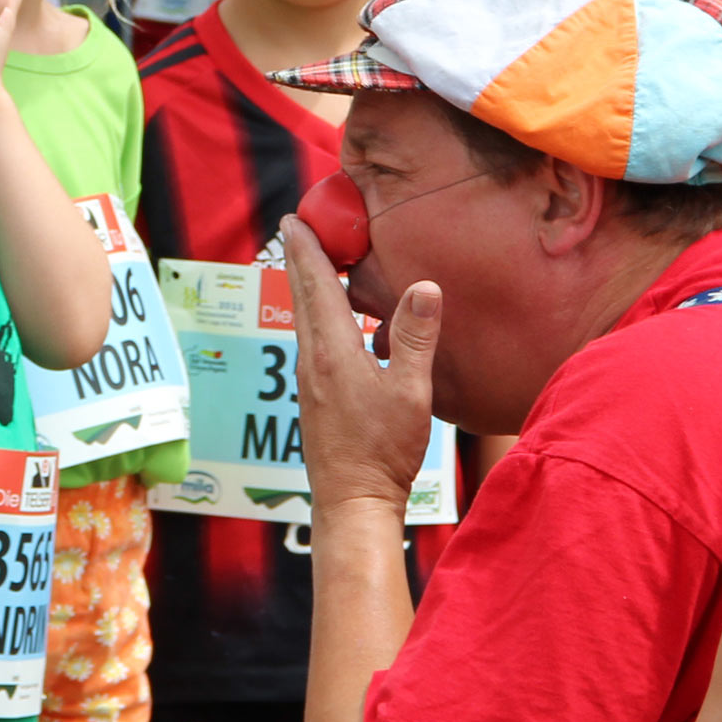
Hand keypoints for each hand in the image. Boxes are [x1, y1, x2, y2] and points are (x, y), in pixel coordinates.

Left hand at [282, 215, 440, 509]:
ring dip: (307, 285)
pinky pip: (311, 339)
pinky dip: (315, 314)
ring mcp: (309, 379)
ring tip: (312, 261)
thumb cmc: (382, 451)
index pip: (317, 286)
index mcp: (333, 351)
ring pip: (305, 318)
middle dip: (300, 258)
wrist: (351, 502)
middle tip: (296, 225)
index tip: (295, 219)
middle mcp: (313, 360)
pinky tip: (329, 320)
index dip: (308, 249)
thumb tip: (426, 287)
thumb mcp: (411, 393)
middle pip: (303, 296)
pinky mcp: (314, 395)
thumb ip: (416, 339)